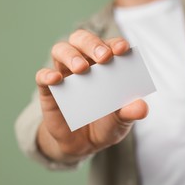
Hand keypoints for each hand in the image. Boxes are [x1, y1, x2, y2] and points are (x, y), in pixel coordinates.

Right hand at [35, 29, 147, 161]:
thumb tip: (142, 108)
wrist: (84, 145)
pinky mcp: (49, 90)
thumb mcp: (121, 120)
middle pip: (82, 40)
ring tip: (81, 69)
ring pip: (61, 50)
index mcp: (106, 65)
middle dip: (93, 44)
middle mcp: (85, 63)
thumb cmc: (106, 123)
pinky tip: (56, 80)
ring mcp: (65, 75)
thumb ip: (130, 112)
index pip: (109, 45)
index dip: (115, 43)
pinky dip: (47, 75)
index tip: (122, 49)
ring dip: (71, 55)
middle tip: (104, 57)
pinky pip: (42, 77)